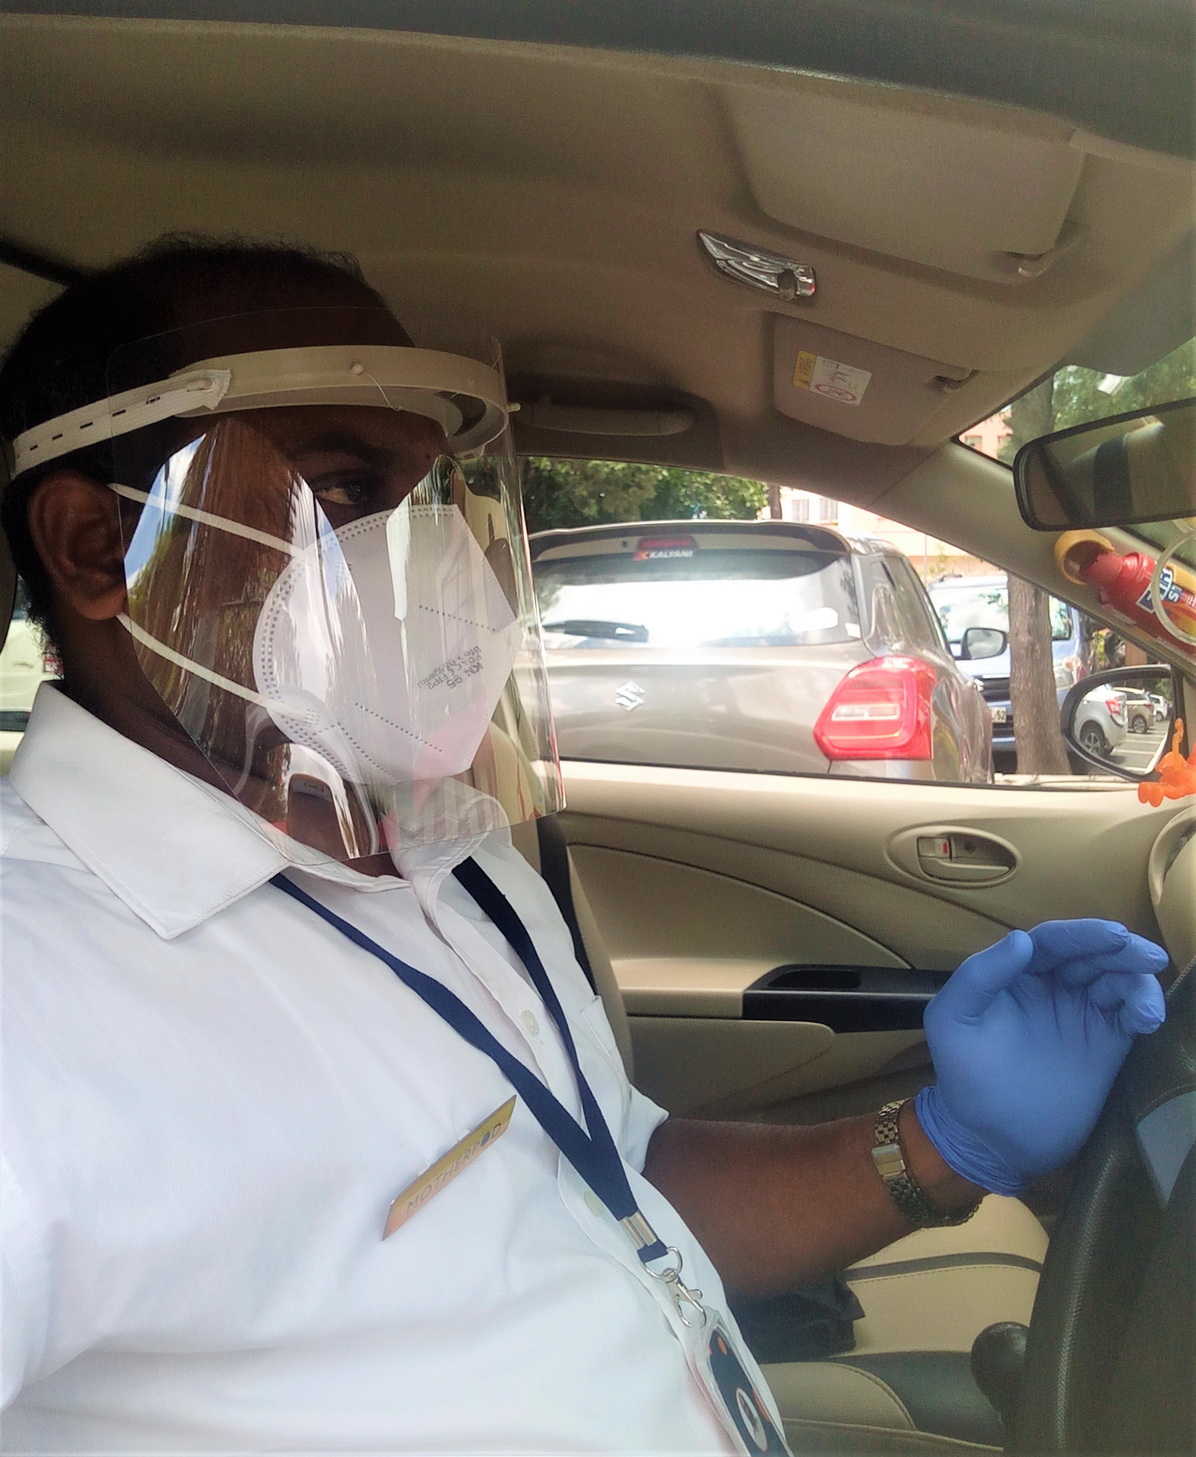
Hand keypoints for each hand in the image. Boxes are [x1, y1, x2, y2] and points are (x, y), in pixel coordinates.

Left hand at [915, 920, 1166, 1194]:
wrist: (992, 1138)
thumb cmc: (964, 1076)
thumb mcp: (952, 1021)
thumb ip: (979, 977)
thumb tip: (1021, 939)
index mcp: (1015, 973)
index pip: (1052, 941)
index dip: (1082, 934)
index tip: (1115, 936)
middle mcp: (1051, 986)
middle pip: (1091, 954)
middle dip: (1121, 950)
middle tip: (1149, 956)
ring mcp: (1080, 1013)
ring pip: (1116, 980)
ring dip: (1136, 982)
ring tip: (1145, 1009)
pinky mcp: (1105, 1043)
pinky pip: (1129, 1015)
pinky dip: (1142, 1008)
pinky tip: (1147, 1019)